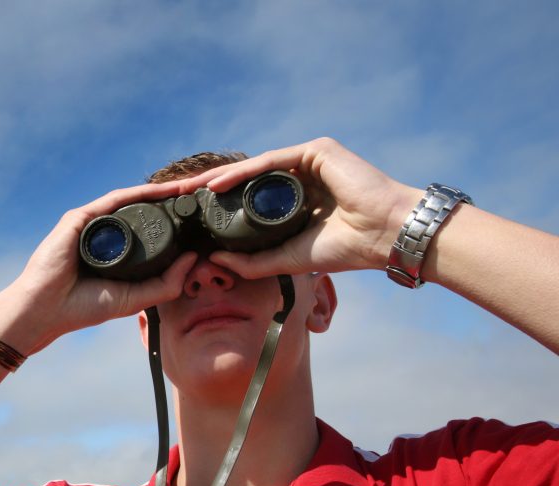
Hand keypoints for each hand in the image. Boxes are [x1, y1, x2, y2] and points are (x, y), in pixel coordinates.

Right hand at [0, 183, 201, 354]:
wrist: (45, 310)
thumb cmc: (82, 308)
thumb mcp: (134, 298)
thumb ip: (165, 284)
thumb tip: (194, 258)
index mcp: (117, 252)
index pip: (150, 232)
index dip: (176, 223)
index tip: (201, 217)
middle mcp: (105, 233)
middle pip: (143, 212)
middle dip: (172, 202)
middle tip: (200, 195)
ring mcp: (91, 223)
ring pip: (132, 201)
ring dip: (161, 192)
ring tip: (188, 188)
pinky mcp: (79, 217)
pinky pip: (114, 201)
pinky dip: (139, 194)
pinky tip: (161, 191)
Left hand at [156, 137, 420, 279]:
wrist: (383, 238)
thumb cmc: (344, 249)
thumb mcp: (286, 259)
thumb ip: (252, 261)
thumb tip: (214, 262)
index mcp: (293, 197)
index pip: (246, 197)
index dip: (216, 205)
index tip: (186, 216)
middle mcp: (298, 174)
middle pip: (244, 179)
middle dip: (208, 188)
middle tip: (175, 196)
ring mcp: (307, 159)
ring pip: (252, 169)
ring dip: (217, 179)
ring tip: (186, 190)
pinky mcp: (315, 151)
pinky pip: (269, 162)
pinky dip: (241, 173)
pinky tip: (216, 184)